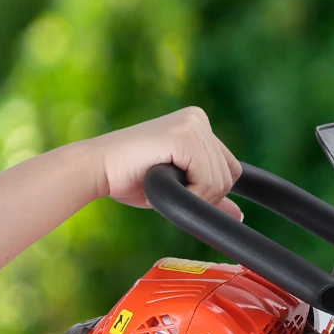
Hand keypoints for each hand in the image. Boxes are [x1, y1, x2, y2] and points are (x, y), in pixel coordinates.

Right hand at [87, 105, 242, 217]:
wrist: (94, 169)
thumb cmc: (128, 178)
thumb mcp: (177, 188)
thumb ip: (208, 196)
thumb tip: (239, 215)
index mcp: (198, 124)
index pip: (230, 168)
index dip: (209, 190)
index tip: (179, 189)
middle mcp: (198, 118)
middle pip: (230, 175)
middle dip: (203, 195)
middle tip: (166, 187)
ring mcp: (192, 124)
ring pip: (221, 181)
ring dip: (193, 196)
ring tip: (160, 183)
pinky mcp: (184, 136)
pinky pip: (208, 180)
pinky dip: (190, 194)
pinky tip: (162, 183)